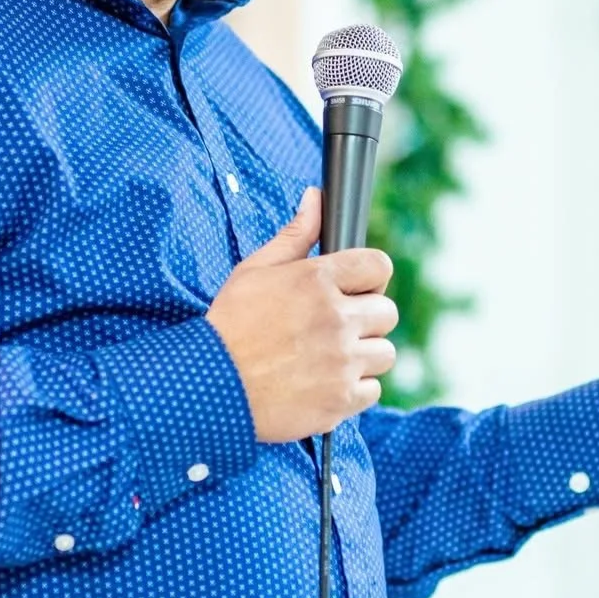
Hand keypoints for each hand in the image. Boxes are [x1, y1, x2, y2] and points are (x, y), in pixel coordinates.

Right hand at [206, 188, 397, 441]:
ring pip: (385, 353)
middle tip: (335, 328)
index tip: (356, 290)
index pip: (379, 265)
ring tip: (328, 358)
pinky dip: (354, 390)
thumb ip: (295, 234)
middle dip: (366, 318)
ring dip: (363, 356)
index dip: (369, 277)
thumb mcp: (256, 270)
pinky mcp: (341, 399)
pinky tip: (325, 384)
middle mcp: (337, 318)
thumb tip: (315, 198)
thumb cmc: (231, 324)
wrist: (210, 385)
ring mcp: (342, 361)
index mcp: (318, 280)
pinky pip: (373, 390)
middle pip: (387, 312)